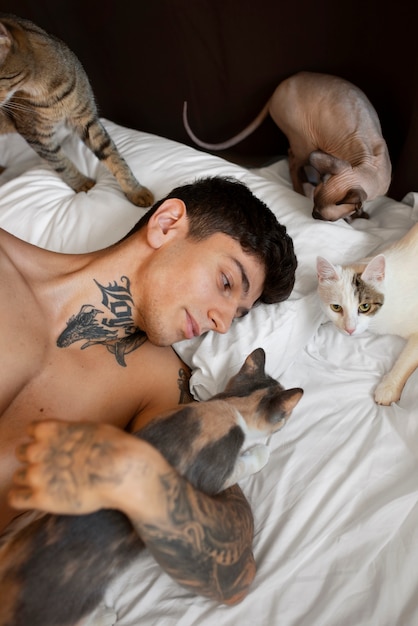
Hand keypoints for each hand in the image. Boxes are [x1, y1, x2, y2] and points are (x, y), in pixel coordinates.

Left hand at [8, 419, 137, 514]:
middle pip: (21, 453)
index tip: (50, 446)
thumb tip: (77, 426)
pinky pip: (16, 498)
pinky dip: (22, 499)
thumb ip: (76, 430)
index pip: (30, 430)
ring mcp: (38, 475)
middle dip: (33, 460)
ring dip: (29, 480)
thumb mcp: (94, 428)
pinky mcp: (41, 498)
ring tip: (46, 486)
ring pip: (18, 476)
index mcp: (51, 430)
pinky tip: (34, 500)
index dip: (40, 439)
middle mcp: (38, 451)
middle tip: (49, 468)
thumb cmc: (114, 448)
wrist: (121, 472)